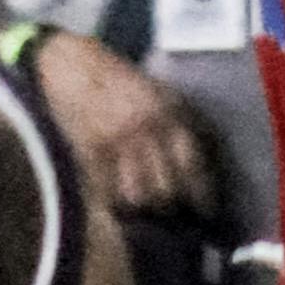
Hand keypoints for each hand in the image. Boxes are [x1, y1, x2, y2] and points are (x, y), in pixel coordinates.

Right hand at [25, 27, 216, 215]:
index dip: (202, 195)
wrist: (78, 67)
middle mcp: (146, 129)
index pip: (192, 165)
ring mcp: (117, 143)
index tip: (205, 212)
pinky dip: (116, 203)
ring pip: (138, 195)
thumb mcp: (163, 95)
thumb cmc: (124, 81)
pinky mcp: (91, 152)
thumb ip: (181, 127)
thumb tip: (202, 166)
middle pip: (166, 187)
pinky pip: (108, 190)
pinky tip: (122, 210)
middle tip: (176, 217)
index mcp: (169, 113)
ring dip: (144, 209)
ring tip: (149, 216)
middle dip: (173, 208)